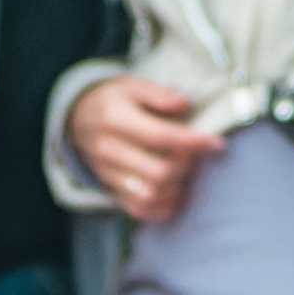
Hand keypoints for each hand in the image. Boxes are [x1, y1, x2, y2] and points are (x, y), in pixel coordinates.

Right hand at [66, 75, 220, 225]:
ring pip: (150, 195)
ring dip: (177, 187)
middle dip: (187, 165)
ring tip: (185, 171)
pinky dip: (163, 206)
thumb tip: (185, 103)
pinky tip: (175, 190)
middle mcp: (109, 151)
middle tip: (197, 154)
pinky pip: (140, 210)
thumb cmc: (111, 100)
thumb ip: (158, 94)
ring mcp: (108, 174)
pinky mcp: (111, 190)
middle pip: (158, 172)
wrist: (76, 119)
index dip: (192, 143)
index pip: (160, 137)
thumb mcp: (131, 85)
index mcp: (115, 120)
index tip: (216, 143)